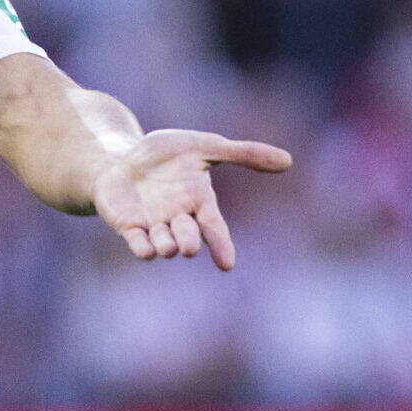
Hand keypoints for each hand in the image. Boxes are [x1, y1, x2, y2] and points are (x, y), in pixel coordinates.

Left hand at [92, 129, 292, 270]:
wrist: (123, 156)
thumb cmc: (167, 155)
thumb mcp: (206, 146)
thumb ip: (244, 154)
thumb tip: (289, 161)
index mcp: (199, 202)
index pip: (214, 227)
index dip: (220, 244)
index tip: (227, 264)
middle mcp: (178, 218)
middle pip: (187, 236)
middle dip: (188, 241)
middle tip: (188, 247)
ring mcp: (153, 224)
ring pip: (162, 243)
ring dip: (165, 246)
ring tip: (167, 248)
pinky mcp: (129, 226)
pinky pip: (136, 242)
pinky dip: (141, 248)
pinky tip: (146, 252)